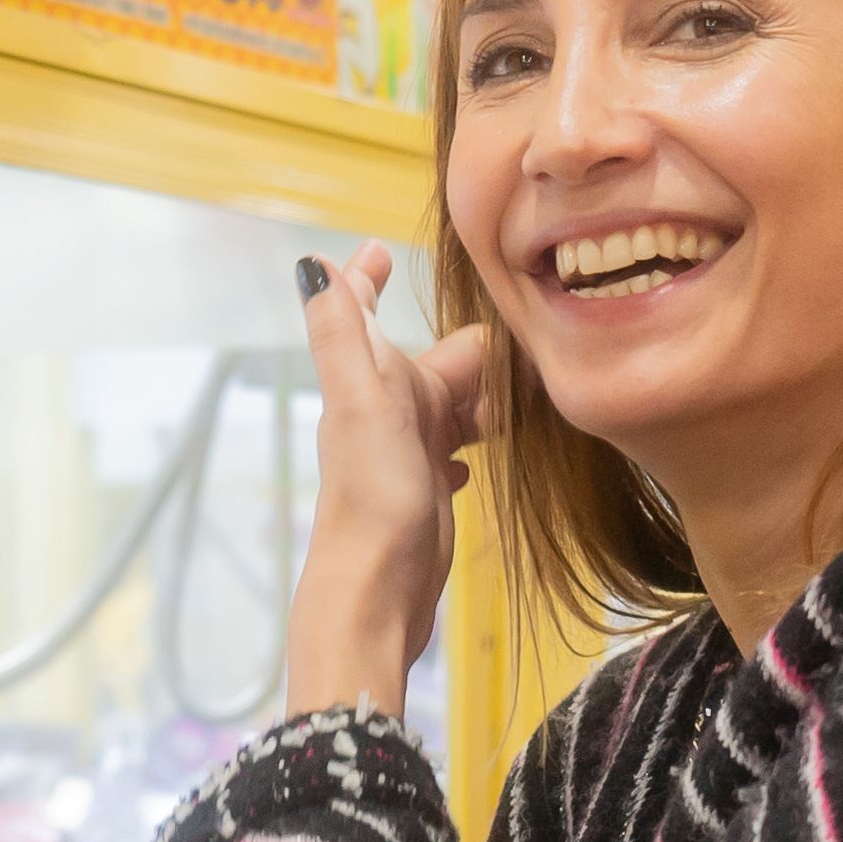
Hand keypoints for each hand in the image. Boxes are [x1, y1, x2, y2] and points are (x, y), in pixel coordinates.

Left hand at [287, 243, 499, 720]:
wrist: (377, 593)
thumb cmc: (372, 496)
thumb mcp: (359, 402)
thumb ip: (339, 332)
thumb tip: (312, 262)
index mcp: (369, 378)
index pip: (362, 312)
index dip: (367, 279)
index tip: (380, 248)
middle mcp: (384, 409)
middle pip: (432, 358)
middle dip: (470, 344)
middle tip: (529, 334)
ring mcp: (406, 451)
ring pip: (450, 400)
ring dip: (482, 389)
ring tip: (530, 388)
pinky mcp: (427, 489)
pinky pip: (454, 447)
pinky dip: (474, 437)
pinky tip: (490, 450)